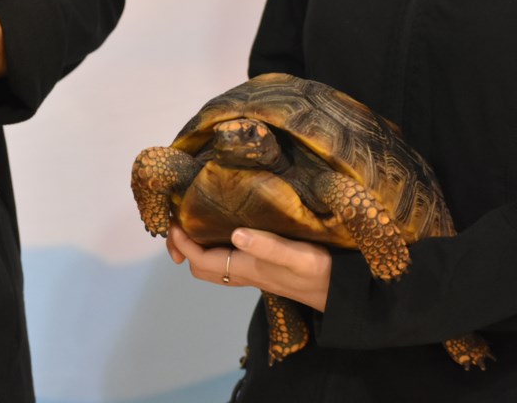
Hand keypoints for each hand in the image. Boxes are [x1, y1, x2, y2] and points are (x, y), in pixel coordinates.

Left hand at [166, 224, 331, 311]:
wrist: (342, 294)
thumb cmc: (320, 271)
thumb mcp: (296, 255)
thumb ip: (268, 245)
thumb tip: (235, 234)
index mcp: (247, 268)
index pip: (201, 261)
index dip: (182, 244)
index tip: (174, 222)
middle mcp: (246, 274)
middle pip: (202, 269)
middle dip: (184, 249)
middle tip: (179, 224)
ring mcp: (255, 275)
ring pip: (215, 268)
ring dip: (199, 251)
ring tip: (196, 226)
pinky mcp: (265, 271)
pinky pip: (230, 264)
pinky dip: (217, 250)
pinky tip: (226, 232)